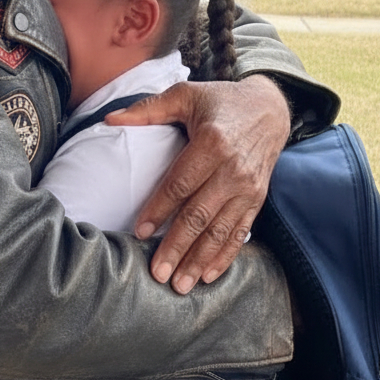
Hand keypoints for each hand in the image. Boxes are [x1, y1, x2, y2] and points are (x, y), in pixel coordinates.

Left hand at [104, 74, 289, 294]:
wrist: (270, 107)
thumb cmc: (220, 101)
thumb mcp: (185, 95)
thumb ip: (148, 109)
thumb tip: (109, 118)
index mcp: (212, 142)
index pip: (179, 183)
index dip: (158, 209)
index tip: (140, 232)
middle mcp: (232, 169)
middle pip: (199, 214)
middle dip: (177, 247)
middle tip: (157, 273)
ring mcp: (248, 187)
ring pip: (220, 230)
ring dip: (199, 260)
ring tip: (180, 284)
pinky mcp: (258, 198)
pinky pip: (240, 232)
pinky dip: (225, 256)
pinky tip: (208, 275)